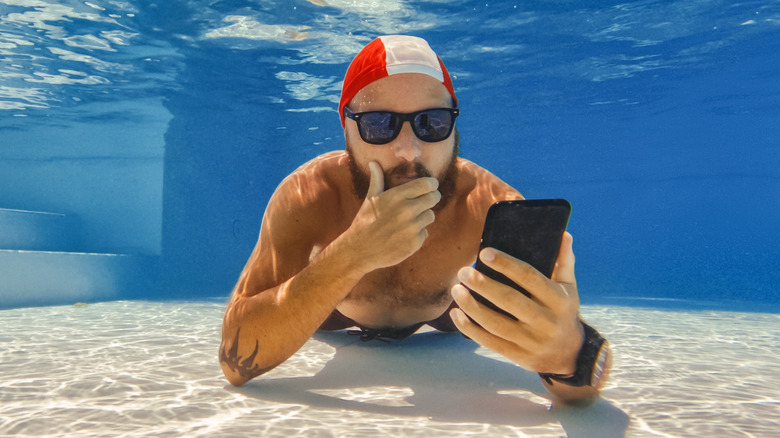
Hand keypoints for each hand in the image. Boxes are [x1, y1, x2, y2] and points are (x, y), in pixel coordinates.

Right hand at [345, 161, 440, 270]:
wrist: (359, 250)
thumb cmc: (365, 221)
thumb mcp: (370, 198)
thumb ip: (377, 179)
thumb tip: (373, 162)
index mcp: (397, 196)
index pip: (427, 184)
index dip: (432, 184)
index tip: (431, 187)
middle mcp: (407, 210)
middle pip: (434, 198)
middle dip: (431, 198)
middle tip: (424, 202)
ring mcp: (412, 227)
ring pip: (431, 215)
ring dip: (423, 217)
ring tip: (408, 221)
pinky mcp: (415, 242)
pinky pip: (425, 232)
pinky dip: (417, 234)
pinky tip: (403, 235)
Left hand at [450, 232, 583, 374]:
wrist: (570, 354)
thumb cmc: (563, 311)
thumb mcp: (569, 287)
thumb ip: (564, 261)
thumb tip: (563, 233)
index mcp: (558, 299)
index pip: (530, 278)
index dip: (507, 265)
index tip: (485, 253)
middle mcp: (545, 321)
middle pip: (509, 300)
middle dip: (483, 285)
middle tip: (463, 271)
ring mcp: (531, 341)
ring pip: (496, 323)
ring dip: (472, 306)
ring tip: (456, 289)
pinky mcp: (518, 355)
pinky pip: (490, 342)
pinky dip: (470, 329)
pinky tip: (456, 314)